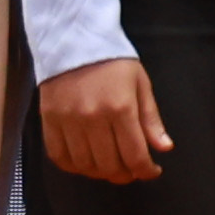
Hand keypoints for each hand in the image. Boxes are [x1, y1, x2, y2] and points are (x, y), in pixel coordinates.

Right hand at [38, 54, 169, 184]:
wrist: (75, 40)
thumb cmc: (113, 62)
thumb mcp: (140, 85)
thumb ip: (151, 119)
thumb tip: (164, 148)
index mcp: (121, 108)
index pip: (135, 155)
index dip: (146, 170)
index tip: (151, 171)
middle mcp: (93, 118)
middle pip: (109, 165)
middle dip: (125, 174)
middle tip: (131, 170)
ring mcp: (68, 120)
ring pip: (85, 165)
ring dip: (100, 173)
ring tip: (110, 167)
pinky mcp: (49, 120)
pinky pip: (59, 156)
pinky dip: (73, 166)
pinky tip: (86, 163)